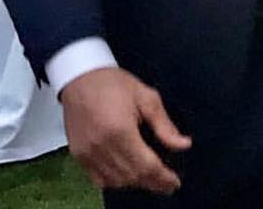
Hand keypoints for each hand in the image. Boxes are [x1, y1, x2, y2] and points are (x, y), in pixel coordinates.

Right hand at [61, 67, 191, 193]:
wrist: (81, 78)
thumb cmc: (114, 84)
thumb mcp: (146, 97)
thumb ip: (164, 125)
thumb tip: (183, 144)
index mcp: (121, 131)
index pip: (146, 166)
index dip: (163, 178)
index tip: (175, 183)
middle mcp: (102, 148)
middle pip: (132, 177)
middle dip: (152, 183)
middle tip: (167, 184)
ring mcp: (87, 154)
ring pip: (116, 181)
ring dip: (135, 183)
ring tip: (151, 178)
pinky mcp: (78, 156)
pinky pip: (99, 179)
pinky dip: (115, 181)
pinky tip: (127, 175)